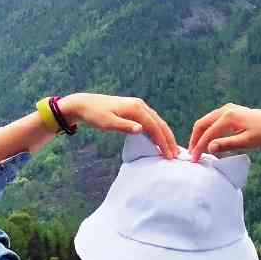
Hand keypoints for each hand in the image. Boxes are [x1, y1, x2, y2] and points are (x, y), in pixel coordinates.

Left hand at [60, 93, 178, 157]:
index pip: (154, 126)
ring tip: (171, 149)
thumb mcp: (107, 123)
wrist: (84, 104)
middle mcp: (140, 105)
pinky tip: (160, 140)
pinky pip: (151, 121)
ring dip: (165, 135)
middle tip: (176, 155)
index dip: (163, 141)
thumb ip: (124, 126)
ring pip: (157, 122)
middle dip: (168, 139)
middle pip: (160, 123)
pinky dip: (158, 131)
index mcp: (135, 108)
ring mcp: (138, 106)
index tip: (168, 155)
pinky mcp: (135, 110)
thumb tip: (141, 129)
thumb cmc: (94, 115)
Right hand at [188, 103, 260, 161]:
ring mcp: (228, 109)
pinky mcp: (231, 111)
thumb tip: (209, 147)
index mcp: (228, 117)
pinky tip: (210, 141)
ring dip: (201, 134)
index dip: (199, 147)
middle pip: (202, 124)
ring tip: (199, 149)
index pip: (208, 133)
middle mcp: (226, 110)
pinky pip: (214, 120)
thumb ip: (227, 144)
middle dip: (195, 139)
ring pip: (207, 121)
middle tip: (193, 154)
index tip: (195, 159)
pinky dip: (209, 130)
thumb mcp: (246, 142)